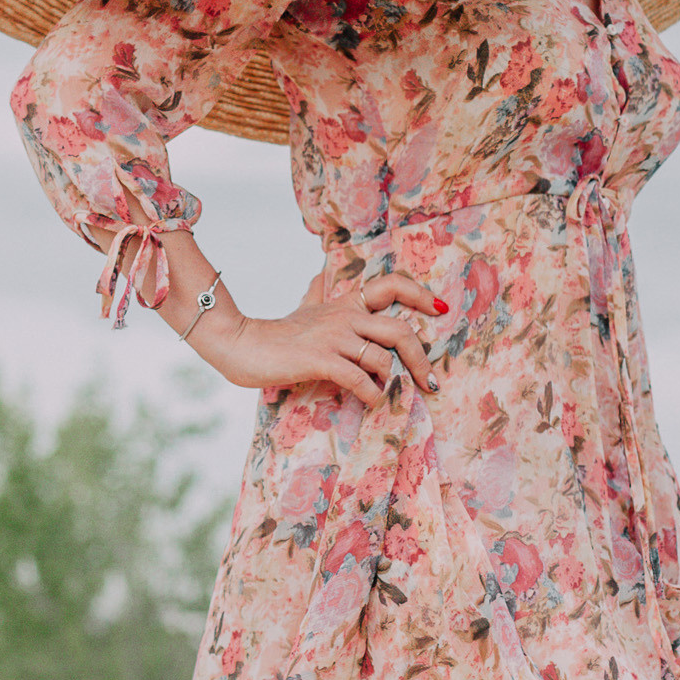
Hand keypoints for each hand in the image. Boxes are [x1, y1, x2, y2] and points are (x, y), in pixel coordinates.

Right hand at [207, 273, 444, 404]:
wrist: (241, 344)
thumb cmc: (274, 332)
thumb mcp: (301, 308)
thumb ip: (315, 294)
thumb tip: (317, 277)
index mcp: (346, 303)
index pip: (392, 285)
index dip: (419, 294)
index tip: (438, 309)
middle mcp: (346, 316)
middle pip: (400, 331)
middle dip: (421, 360)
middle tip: (430, 382)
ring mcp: (334, 337)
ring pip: (383, 358)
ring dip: (391, 381)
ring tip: (387, 394)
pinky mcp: (321, 360)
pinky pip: (360, 379)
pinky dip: (372, 394)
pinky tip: (370, 401)